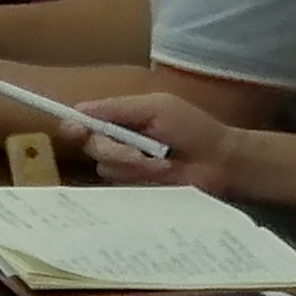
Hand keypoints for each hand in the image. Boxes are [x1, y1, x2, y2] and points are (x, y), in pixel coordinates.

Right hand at [68, 92, 237, 191]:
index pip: (85, 118)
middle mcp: (119, 140)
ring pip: (105, 167)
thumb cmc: (194, 129)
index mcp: (122, 116)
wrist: (222, 163)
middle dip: (114, 149)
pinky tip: (161, 176)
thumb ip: (118, 109)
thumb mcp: (156, 108)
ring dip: (133, 165)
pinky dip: (140, 179)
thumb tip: (80, 111)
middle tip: (139, 153)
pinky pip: (120, 185)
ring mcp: (127, 165)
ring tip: (161, 163)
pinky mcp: (135, 187)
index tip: (73, 131)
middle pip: (91, 145)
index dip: (75, 125)